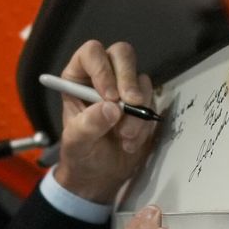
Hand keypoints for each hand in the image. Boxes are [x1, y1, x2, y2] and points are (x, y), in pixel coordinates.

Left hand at [53, 39, 157, 203]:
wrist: (99, 175)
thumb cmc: (80, 154)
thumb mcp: (76, 143)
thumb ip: (89, 125)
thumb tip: (112, 109)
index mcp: (79, 77)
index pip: (92, 53)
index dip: (103, 69)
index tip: (108, 96)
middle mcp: (104, 75)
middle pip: (122, 54)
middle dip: (128, 79)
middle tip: (131, 104)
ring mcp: (125, 87)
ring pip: (141, 81)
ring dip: (137, 110)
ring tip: (124, 137)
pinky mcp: (143, 103)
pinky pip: (151, 103)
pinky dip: (145, 124)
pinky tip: (131, 142)